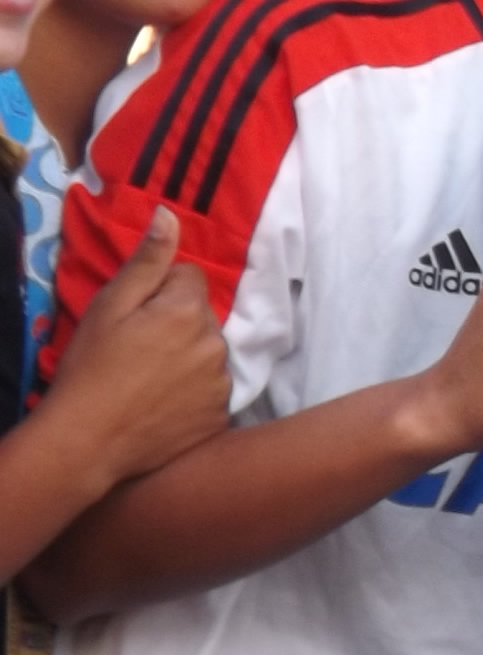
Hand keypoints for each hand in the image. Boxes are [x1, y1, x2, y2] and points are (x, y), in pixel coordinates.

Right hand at [38, 209, 229, 489]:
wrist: (88, 440)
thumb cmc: (90, 368)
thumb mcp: (110, 306)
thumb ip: (147, 260)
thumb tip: (170, 214)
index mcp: (190, 311)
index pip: (190, 277)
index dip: (160, 291)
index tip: (135, 315)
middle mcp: (218, 344)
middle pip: (202, 315)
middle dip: (177, 322)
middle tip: (137, 349)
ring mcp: (223, 383)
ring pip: (209, 352)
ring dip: (189, 357)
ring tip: (148, 379)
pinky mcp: (221, 415)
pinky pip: (212, 389)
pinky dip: (194, 392)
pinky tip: (162, 403)